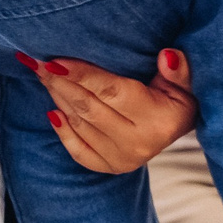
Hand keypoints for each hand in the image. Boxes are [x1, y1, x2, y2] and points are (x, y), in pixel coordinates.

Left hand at [19, 47, 197, 172]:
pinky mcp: (110, 167)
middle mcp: (138, 143)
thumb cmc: (177, 98)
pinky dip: (63, 131)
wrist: (177, 128)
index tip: (56, 60)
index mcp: (157, 120)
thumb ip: (178, 70)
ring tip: (41, 75)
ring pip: (80, 124)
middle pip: (89, 108)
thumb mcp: (185, 82)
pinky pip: (79, 150)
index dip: (83, 75)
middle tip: (37, 62)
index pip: (112, 92)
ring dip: (58, 98)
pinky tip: (52, 111)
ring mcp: (123, 159)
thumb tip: (167, 55)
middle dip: (60, 83)